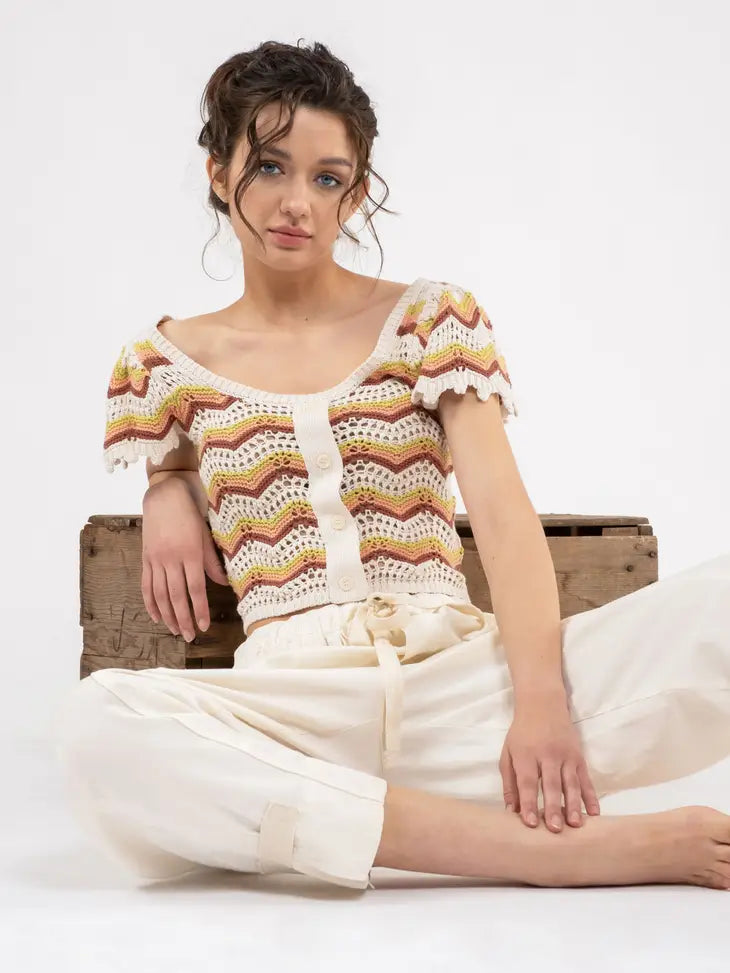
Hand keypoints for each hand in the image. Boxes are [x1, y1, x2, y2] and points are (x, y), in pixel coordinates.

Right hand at [141, 478, 229, 640]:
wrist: (165, 495)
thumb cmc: (191, 512)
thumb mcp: (207, 534)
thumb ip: (212, 561)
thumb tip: (222, 583)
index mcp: (190, 553)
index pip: (196, 589)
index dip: (200, 610)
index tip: (205, 626)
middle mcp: (171, 558)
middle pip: (177, 596)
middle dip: (184, 619)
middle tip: (190, 636)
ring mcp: (156, 559)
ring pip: (160, 594)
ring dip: (168, 615)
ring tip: (175, 631)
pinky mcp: (146, 558)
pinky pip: (146, 585)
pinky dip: (150, 603)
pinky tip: (156, 616)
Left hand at [499, 699, 600, 832]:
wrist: (542, 704)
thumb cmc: (521, 734)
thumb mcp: (508, 754)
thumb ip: (509, 783)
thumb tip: (510, 812)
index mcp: (526, 754)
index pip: (527, 782)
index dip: (528, 803)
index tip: (530, 824)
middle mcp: (547, 755)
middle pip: (551, 784)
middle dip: (553, 807)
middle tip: (555, 830)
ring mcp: (566, 755)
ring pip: (571, 783)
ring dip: (573, 805)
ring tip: (575, 825)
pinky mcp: (579, 756)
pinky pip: (586, 779)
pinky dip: (591, 796)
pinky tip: (594, 813)